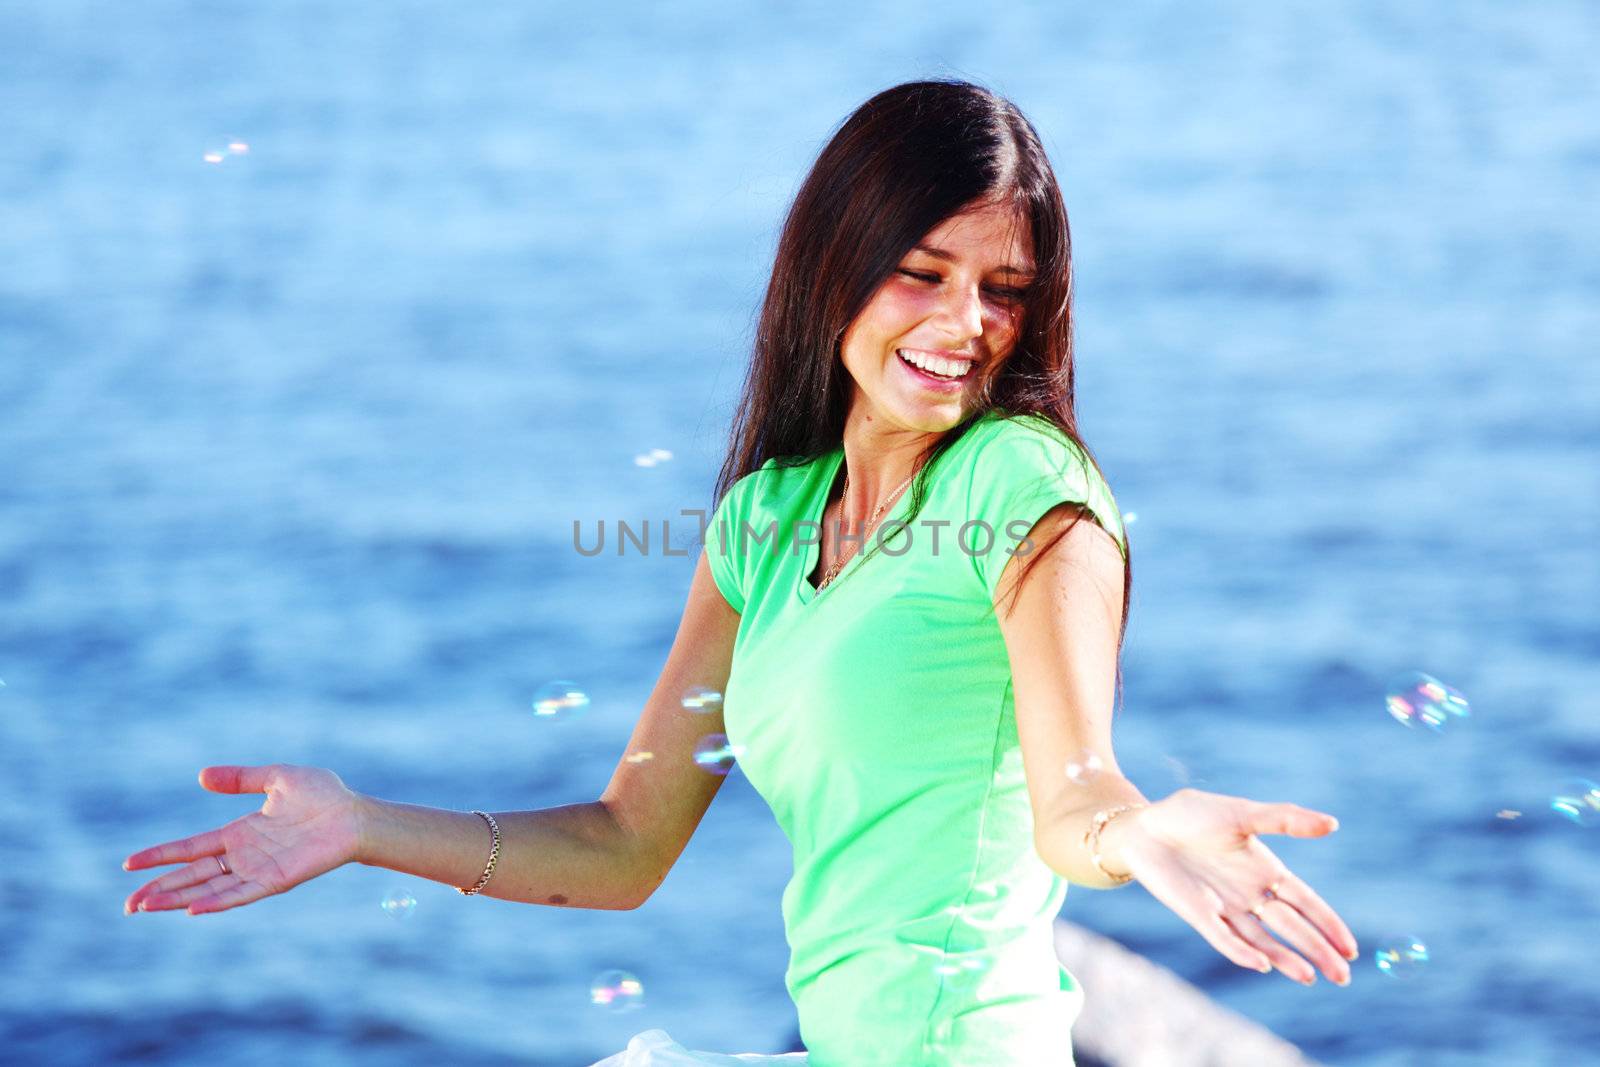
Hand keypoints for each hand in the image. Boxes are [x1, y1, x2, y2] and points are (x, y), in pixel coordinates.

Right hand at [123, 764, 366, 916]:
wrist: (355, 814)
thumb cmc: (324, 795)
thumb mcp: (277, 778)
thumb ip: (241, 778)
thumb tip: (201, 776)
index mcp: (240, 833)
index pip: (191, 848)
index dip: (161, 856)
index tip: (129, 864)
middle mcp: (244, 856)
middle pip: (193, 876)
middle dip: (160, 889)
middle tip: (128, 904)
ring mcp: (258, 870)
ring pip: (208, 890)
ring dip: (178, 899)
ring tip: (145, 907)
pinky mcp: (276, 881)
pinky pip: (241, 894)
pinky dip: (217, 902)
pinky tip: (193, 909)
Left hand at [1108, 787, 1359, 986]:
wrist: (1145, 825)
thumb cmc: (1192, 814)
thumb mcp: (1242, 813)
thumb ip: (1285, 819)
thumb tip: (1332, 824)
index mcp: (1266, 870)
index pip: (1306, 902)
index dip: (1328, 924)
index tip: (1351, 948)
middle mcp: (1250, 894)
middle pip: (1291, 927)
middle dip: (1318, 951)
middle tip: (1343, 977)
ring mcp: (1225, 907)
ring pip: (1263, 940)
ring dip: (1286, 959)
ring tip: (1311, 977)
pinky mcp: (1199, 914)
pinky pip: (1225, 938)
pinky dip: (1243, 952)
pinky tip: (1263, 964)